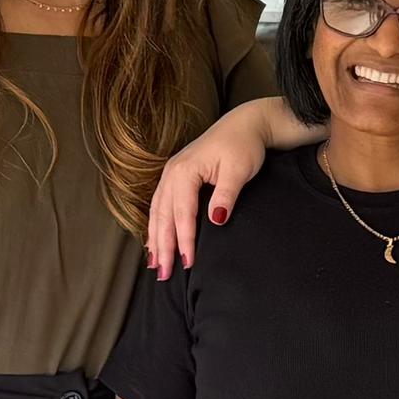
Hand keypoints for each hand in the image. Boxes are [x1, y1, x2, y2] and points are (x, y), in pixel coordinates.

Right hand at [145, 102, 281, 274]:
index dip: (184, 239)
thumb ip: (225, 195)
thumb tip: (215, 219)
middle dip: (163, 246)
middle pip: (163, 215)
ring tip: (155, 265)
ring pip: (157, 212)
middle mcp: (171, 172)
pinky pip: (160, 205)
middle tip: (164, 273)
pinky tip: (154, 242)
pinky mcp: (174, 177)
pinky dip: (156, 225)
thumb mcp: (239, 170)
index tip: (189, 262)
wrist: (243, 125)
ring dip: (155, 239)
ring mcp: (170, 174)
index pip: (182, 213)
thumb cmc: (243, 145)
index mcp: (185, 170)